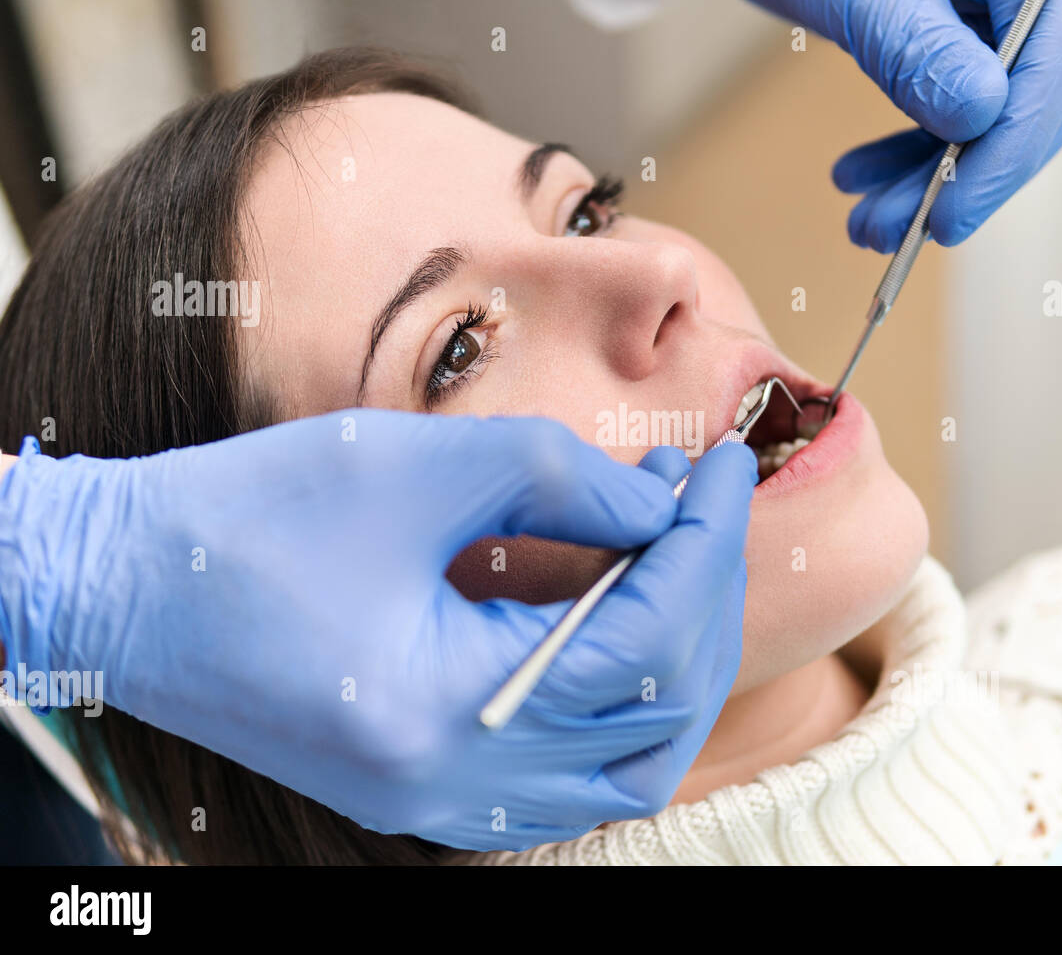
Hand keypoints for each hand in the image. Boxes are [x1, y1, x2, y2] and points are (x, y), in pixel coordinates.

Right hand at [0, 410, 755, 850]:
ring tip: (674, 566)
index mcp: (446, 712)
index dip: (703, 542)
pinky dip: (618, 711)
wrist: (126, 589)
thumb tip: (662, 502)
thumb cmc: (246, 519)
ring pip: (625, 770)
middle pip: (652, 714)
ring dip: (673, 666)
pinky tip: (617, 633)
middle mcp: (454, 786)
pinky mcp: (429, 791)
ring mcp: (442, 804)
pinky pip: (568, 782)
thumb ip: (563, 479)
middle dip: (702, 597)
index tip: (725, 466)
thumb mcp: (414, 466)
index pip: (641, 639)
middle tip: (706, 506)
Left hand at [750, 0, 1061, 250]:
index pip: (1053, 65)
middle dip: (962, 181)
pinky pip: (956, 109)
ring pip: (992, 118)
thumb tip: (982, 114)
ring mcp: (993, 14)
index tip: (949, 218)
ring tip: (864, 224)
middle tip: (894, 234)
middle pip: (1035, 101)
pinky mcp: (957, 37)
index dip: (1007, 153)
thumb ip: (919, 47)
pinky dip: (909, 153)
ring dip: (926, 182)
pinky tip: (857, 178)